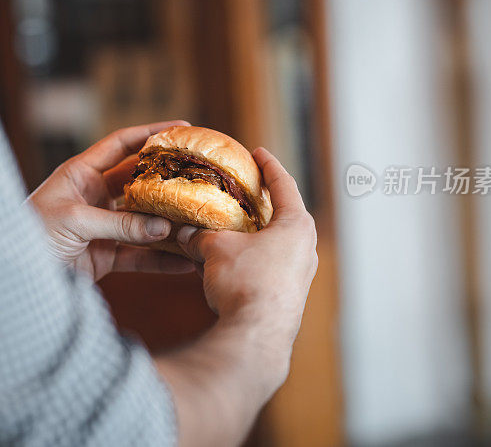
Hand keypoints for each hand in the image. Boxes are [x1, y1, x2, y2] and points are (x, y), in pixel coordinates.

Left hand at [28, 121, 198, 280]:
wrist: (15, 278)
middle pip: (140, 182)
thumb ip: (119, 223)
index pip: (121, 144)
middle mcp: (94, 196)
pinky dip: (160, 260)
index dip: (151, 133)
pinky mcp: (104, 255)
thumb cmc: (30, 236)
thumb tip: (164, 227)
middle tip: (202, 176)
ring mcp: (101, 226)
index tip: (182, 128)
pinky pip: (139, 255)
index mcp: (80, 174)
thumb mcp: (73, 222)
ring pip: (144, 221)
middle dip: (169, 180)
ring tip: (201, 223)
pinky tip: (184, 263)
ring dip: (170, 224)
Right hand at [176, 147, 317, 362]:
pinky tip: (226, 266)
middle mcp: (305, 248)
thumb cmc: (243, 282)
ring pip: (274, 246)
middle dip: (260, 205)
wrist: (255, 337)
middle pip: (283, 216)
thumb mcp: (216, 249)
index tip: (258, 152)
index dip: (269, 165)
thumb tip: (185, 234)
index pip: (284, 185)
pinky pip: (268, 269)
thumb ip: (201, 236)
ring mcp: (300, 275)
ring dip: (252, 237)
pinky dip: (249, 261)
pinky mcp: (289, 298)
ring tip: (228, 230)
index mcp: (296, 225)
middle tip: (243, 192)